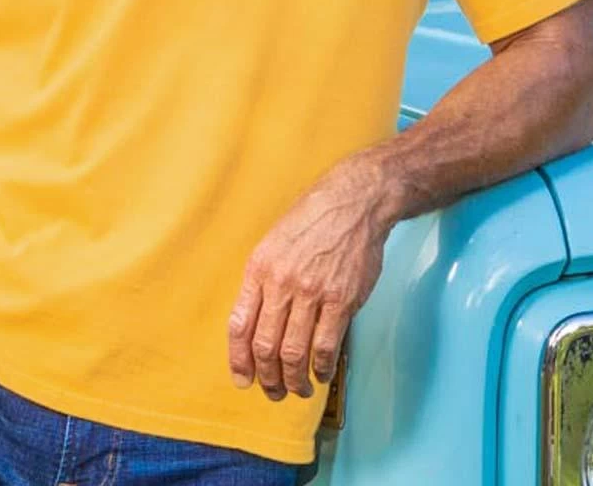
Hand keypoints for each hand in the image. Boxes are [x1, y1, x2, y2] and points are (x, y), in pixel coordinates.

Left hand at [228, 148, 390, 401]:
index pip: (239, 325)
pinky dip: (321, 368)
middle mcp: (282, 282)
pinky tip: (321, 372)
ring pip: (294, 354)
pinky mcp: (342, 300)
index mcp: (260, 267)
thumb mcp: (274, 242)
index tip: (242, 378)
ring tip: (297, 388)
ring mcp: (312, 292)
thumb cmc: (313, 219)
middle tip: (272, 390)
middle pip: (265, 347)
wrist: (353, 201)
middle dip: (266, 378)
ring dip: (293, 381)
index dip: (238, 359)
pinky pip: (326, 346)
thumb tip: (255, 322)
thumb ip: (263, 280)